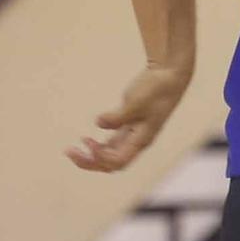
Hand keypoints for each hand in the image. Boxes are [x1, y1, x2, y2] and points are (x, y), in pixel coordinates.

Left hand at [66, 62, 190, 173]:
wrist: (170, 76)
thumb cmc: (156, 90)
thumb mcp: (136, 103)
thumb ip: (118, 116)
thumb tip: (99, 123)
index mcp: (141, 140)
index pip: (118, 160)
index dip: (100, 157)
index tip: (87, 141)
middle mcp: (138, 142)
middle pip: (112, 164)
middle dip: (90, 162)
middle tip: (69, 152)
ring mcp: (134, 135)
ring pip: (111, 155)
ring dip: (92, 155)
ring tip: (74, 148)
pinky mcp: (131, 125)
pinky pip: (113, 144)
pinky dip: (99, 145)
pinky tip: (87, 139)